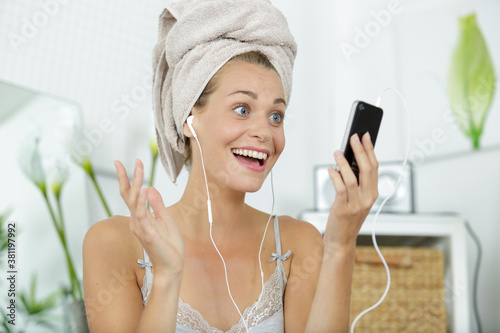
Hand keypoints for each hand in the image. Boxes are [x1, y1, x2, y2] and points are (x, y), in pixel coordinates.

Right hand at [114, 159, 184, 278]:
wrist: (172, 267)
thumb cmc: (169, 246)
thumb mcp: (165, 219)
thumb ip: (157, 205)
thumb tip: (149, 188)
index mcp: (140, 218)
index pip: (130, 195)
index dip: (126, 178)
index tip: (121, 162)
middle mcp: (136, 221)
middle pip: (130, 195)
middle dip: (131, 176)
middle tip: (135, 160)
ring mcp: (140, 228)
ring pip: (134, 202)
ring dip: (137, 184)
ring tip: (138, 168)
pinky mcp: (148, 234)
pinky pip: (142, 216)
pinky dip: (141, 202)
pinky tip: (143, 190)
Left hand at [323, 133, 378, 248]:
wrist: (341, 241)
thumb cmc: (347, 218)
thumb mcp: (356, 199)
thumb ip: (356, 182)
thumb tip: (350, 160)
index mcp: (373, 194)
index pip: (375, 168)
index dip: (370, 150)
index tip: (365, 136)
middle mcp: (367, 199)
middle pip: (367, 169)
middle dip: (360, 151)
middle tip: (353, 137)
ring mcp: (356, 204)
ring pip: (353, 178)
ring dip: (344, 162)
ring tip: (337, 152)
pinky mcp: (343, 209)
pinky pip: (340, 188)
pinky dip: (335, 175)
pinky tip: (330, 169)